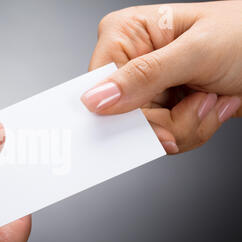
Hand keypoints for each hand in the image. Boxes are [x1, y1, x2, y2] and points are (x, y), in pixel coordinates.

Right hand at [81, 1, 241, 153]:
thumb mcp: (196, 52)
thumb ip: (144, 76)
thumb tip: (97, 98)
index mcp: (127, 34)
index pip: (100, 83)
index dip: (120, 109)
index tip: (152, 120)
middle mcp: (133, 61)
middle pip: (123, 115)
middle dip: (166, 120)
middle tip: (199, 99)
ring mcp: (149, 88)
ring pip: (145, 132)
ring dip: (186, 124)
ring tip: (211, 97)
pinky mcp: (164, 107)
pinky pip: (163, 137)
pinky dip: (193, 130)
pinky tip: (212, 105)